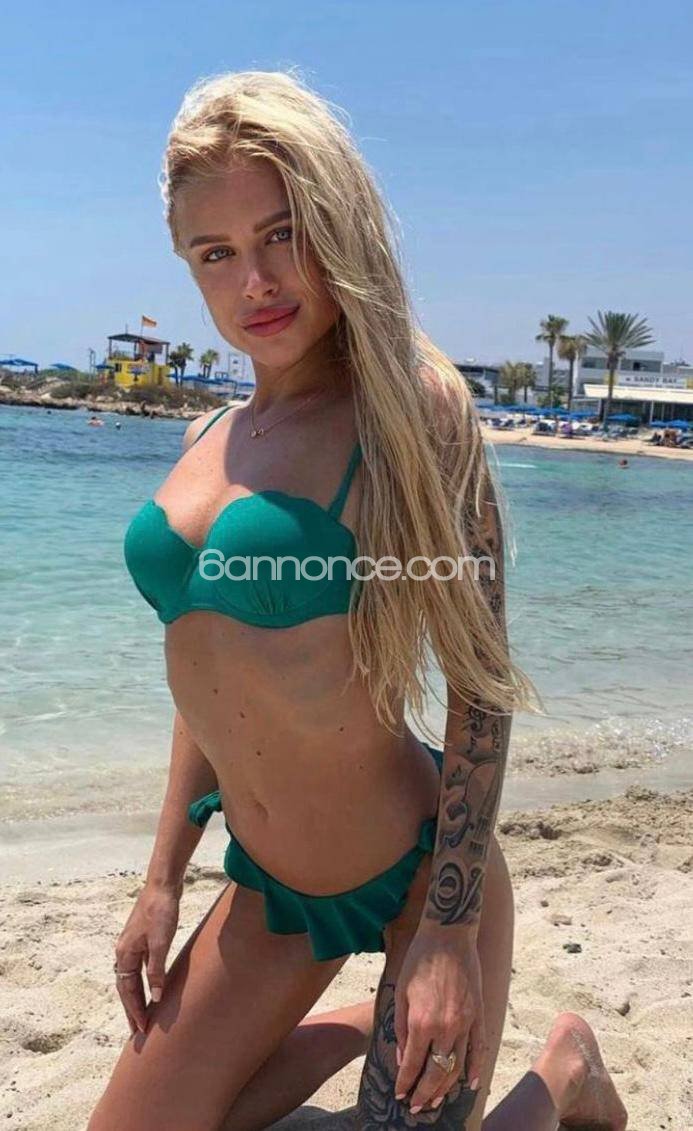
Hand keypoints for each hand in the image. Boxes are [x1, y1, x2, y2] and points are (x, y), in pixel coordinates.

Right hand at [113, 882, 180, 1034]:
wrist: (163, 885)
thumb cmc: (161, 911)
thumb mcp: (160, 942)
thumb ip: (156, 970)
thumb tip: (156, 997)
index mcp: (124, 954)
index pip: (127, 990)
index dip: (134, 1010)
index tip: (141, 1029)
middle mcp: (124, 951)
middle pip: (126, 987)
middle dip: (132, 1008)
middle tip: (138, 1030)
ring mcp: (133, 945)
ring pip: (132, 978)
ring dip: (137, 997)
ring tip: (143, 1014)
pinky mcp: (143, 939)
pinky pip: (140, 968)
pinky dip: (144, 982)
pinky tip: (152, 987)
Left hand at [393, 928, 485, 1113]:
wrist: (449, 935)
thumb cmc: (420, 960)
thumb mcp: (402, 992)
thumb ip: (402, 1029)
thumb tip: (404, 1058)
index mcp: (422, 1022)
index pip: (413, 1064)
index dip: (406, 1083)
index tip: (400, 1094)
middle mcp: (446, 1028)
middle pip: (437, 1073)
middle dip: (425, 1094)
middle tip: (417, 1106)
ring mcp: (465, 1023)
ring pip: (458, 1066)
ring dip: (446, 1087)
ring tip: (437, 1100)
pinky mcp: (478, 1015)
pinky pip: (479, 1048)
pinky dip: (476, 1069)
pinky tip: (471, 1084)